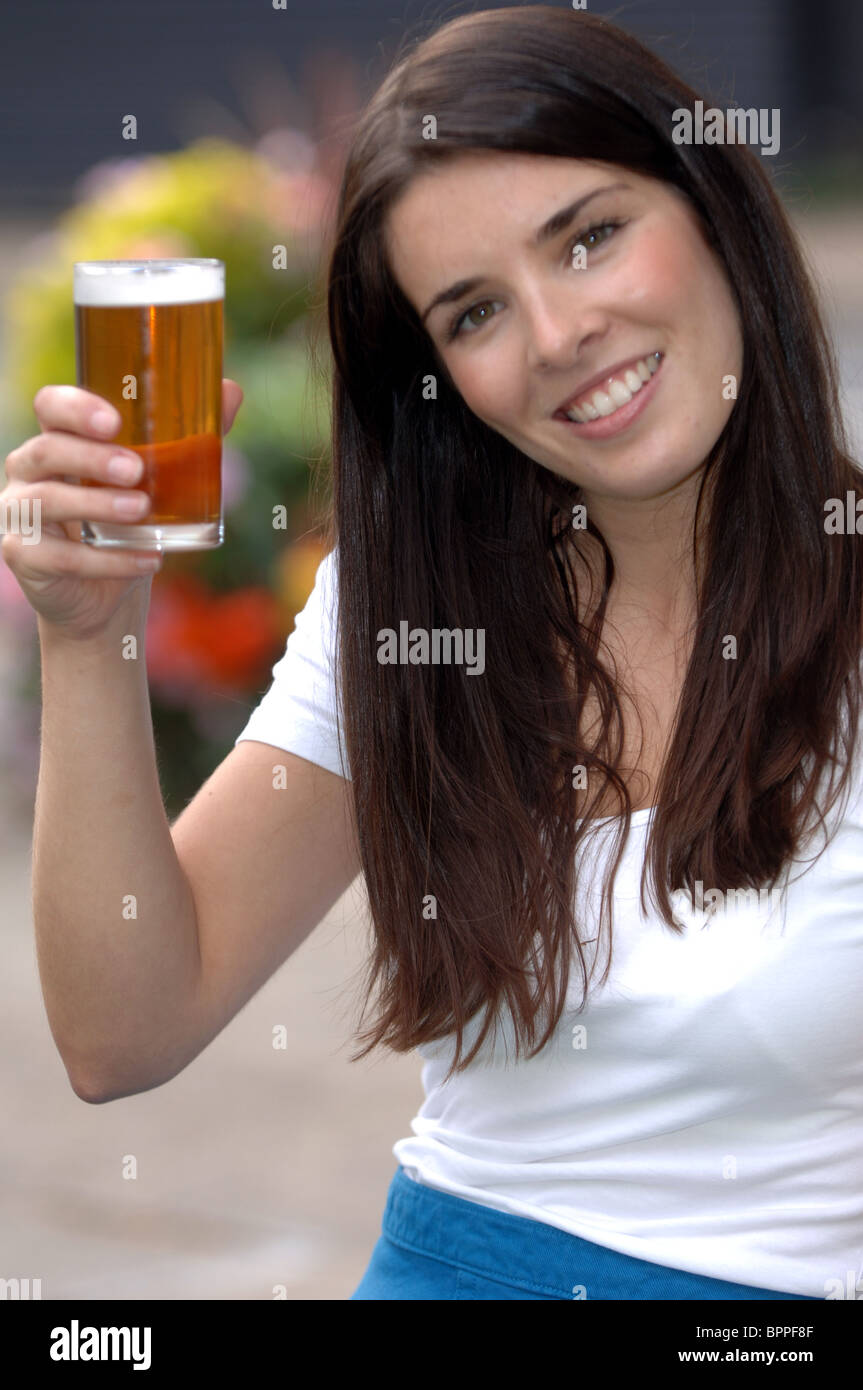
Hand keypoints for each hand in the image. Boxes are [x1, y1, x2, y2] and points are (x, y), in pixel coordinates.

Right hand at [0, 380, 243, 640]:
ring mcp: (18, 513)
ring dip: (97, 504)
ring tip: (141, 510)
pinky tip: (148, 559)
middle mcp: (29, 471)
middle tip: (136, 469)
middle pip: (46, 450)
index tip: (115, 421)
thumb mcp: (159, 481)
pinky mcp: (24, 556)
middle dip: (90, 457)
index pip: (51, 406)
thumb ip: (189, 440)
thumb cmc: (127, 526)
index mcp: (60, 440)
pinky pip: (62, 557)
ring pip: (47, 501)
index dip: (76, 408)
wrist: (103, 596)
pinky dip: (109, 561)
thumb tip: (231, 392)